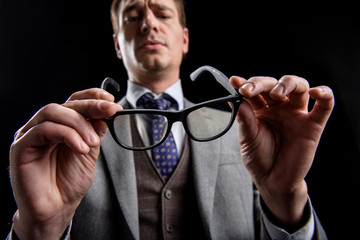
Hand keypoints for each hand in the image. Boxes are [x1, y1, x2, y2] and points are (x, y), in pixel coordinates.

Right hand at [10, 88, 121, 238]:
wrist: (56, 209)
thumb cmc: (68, 183)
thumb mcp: (89, 152)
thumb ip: (95, 131)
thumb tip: (106, 113)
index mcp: (60, 126)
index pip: (74, 101)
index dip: (91, 96)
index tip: (111, 100)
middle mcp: (44, 127)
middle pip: (65, 104)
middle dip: (91, 106)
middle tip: (110, 111)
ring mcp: (31, 135)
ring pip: (53, 111)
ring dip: (79, 123)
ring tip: (93, 142)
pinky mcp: (21, 146)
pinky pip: (44, 129)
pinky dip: (67, 135)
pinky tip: (81, 148)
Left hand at [230, 75, 333, 227]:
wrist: (274, 181)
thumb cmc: (259, 158)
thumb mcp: (247, 138)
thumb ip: (244, 119)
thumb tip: (237, 99)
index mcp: (260, 109)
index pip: (255, 90)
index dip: (246, 84)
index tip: (235, 82)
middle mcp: (279, 107)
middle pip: (274, 84)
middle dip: (261, 83)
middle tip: (250, 90)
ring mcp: (296, 114)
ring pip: (299, 87)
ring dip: (288, 84)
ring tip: (277, 93)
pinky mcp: (313, 125)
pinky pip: (324, 106)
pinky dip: (324, 94)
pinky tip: (315, 92)